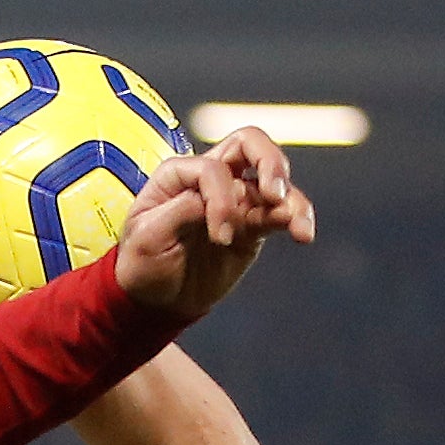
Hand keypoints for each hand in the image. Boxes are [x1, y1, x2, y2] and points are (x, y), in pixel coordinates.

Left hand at [115, 130, 315, 322]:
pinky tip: (303, 234)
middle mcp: (210, 178)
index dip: (221, 198)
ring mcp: (235, 199)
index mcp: (179, 174)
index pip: (212, 168)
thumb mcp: (146, 237)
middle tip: (273, 193)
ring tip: (298, 225)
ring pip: (273, 180)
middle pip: (250, 144)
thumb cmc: (141, 263)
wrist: (154, 300)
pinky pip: (280, 213)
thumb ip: (179, 211)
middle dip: (269, 161)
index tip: (219, 236)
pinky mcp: (251, 226)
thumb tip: (216, 197)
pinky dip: (296, 219)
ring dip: (290, 197)